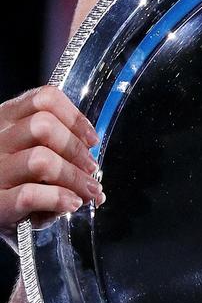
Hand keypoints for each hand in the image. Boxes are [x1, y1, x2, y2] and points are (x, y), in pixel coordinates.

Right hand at [0, 87, 103, 249]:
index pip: (45, 99)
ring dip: (72, 176)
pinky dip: (58, 198)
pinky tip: (71, 203)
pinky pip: (29, 195)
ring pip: (39, 159)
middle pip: (43, 126)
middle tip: (90, 167)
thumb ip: (55, 146)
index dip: (75, 117)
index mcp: (7, 120)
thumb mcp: (27, 153)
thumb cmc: (13, 181)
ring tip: (87, 190)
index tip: (91, 139)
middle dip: (75, 147)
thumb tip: (93, 162)